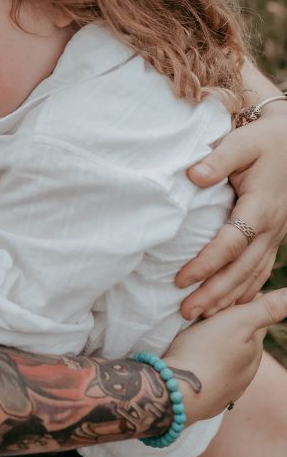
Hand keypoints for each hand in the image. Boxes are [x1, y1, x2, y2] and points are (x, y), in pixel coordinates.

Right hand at [166, 288, 286, 422]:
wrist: (177, 393)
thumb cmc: (204, 353)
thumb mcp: (237, 322)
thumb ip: (266, 309)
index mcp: (254, 348)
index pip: (257, 316)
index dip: (244, 301)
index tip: (227, 291)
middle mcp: (247, 371)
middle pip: (243, 339)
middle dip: (231, 325)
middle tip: (208, 310)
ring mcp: (230, 389)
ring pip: (228, 360)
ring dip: (218, 348)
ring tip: (198, 336)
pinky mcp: (211, 400)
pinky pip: (213, 377)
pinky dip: (207, 367)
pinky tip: (195, 363)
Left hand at [179, 107, 286, 317]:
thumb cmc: (263, 141)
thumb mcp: (241, 143)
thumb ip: (218, 160)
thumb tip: (194, 176)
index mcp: (260, 207)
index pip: (230, 244)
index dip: (205, 264)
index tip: (180, 279)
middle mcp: (271, 228)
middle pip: (241, 270)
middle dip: (214, 294)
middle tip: (185, 312)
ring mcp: (276, 235)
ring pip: (253, 275)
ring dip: (228, 298)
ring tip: (200, 315)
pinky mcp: (275, 237)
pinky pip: (261, 270)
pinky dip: (246, 290)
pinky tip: (229, 305)